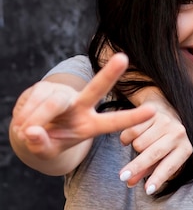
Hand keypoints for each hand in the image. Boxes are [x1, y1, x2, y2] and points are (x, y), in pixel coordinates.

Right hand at [11, 53, 154, 159]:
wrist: (29, 131)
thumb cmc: (46, 143)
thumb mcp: (46, 151)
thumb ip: (42, 144)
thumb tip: (32, 130)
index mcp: (90, 126)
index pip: (113, 122)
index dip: (132, 118)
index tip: (153, 111)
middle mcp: (81, 106)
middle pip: (96, 88)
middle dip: (109, 74)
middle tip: (123, 58)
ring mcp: (64, 95)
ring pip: (52, 103)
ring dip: (35, 118)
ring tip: (26, 131)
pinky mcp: (46, 87)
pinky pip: (34, 98)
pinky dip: (24, 113)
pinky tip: (23, 121)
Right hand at [118, 93, 192, 193]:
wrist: (165, 109)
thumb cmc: (163, 141)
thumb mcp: (161, 158)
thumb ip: (146, 171)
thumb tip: (129, 183)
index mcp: (185, 149)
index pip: (170, 167)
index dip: (158, 179)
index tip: (147, 190)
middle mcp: (179, 134)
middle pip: (153, 154)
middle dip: (137, 167)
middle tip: (122, 177)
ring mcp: (166, 122)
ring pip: (139, 143)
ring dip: (134, 148)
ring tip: (139, 146)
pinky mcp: (151, 113)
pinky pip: (131, 131)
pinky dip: (127, 138)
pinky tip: (132, 137)